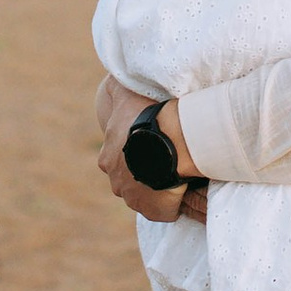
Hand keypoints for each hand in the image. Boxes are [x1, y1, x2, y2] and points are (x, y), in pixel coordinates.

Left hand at [96, 77, 202, 221]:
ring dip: (156, 187)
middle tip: (162, 159)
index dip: (132, 151)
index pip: (117, 158)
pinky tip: (182, 190)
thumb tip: (110, 78)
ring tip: (174, 174)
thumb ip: (115, 89)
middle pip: (129, 179)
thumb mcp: (125, 97)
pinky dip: (170, 203)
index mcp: (108, 159)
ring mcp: (134, 199)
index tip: (147, 144)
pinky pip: (163, 209)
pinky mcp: (154, 211)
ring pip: (144, 195)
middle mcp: (117, 182)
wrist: (165, 145)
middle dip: (141, 172)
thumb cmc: (144, 121)